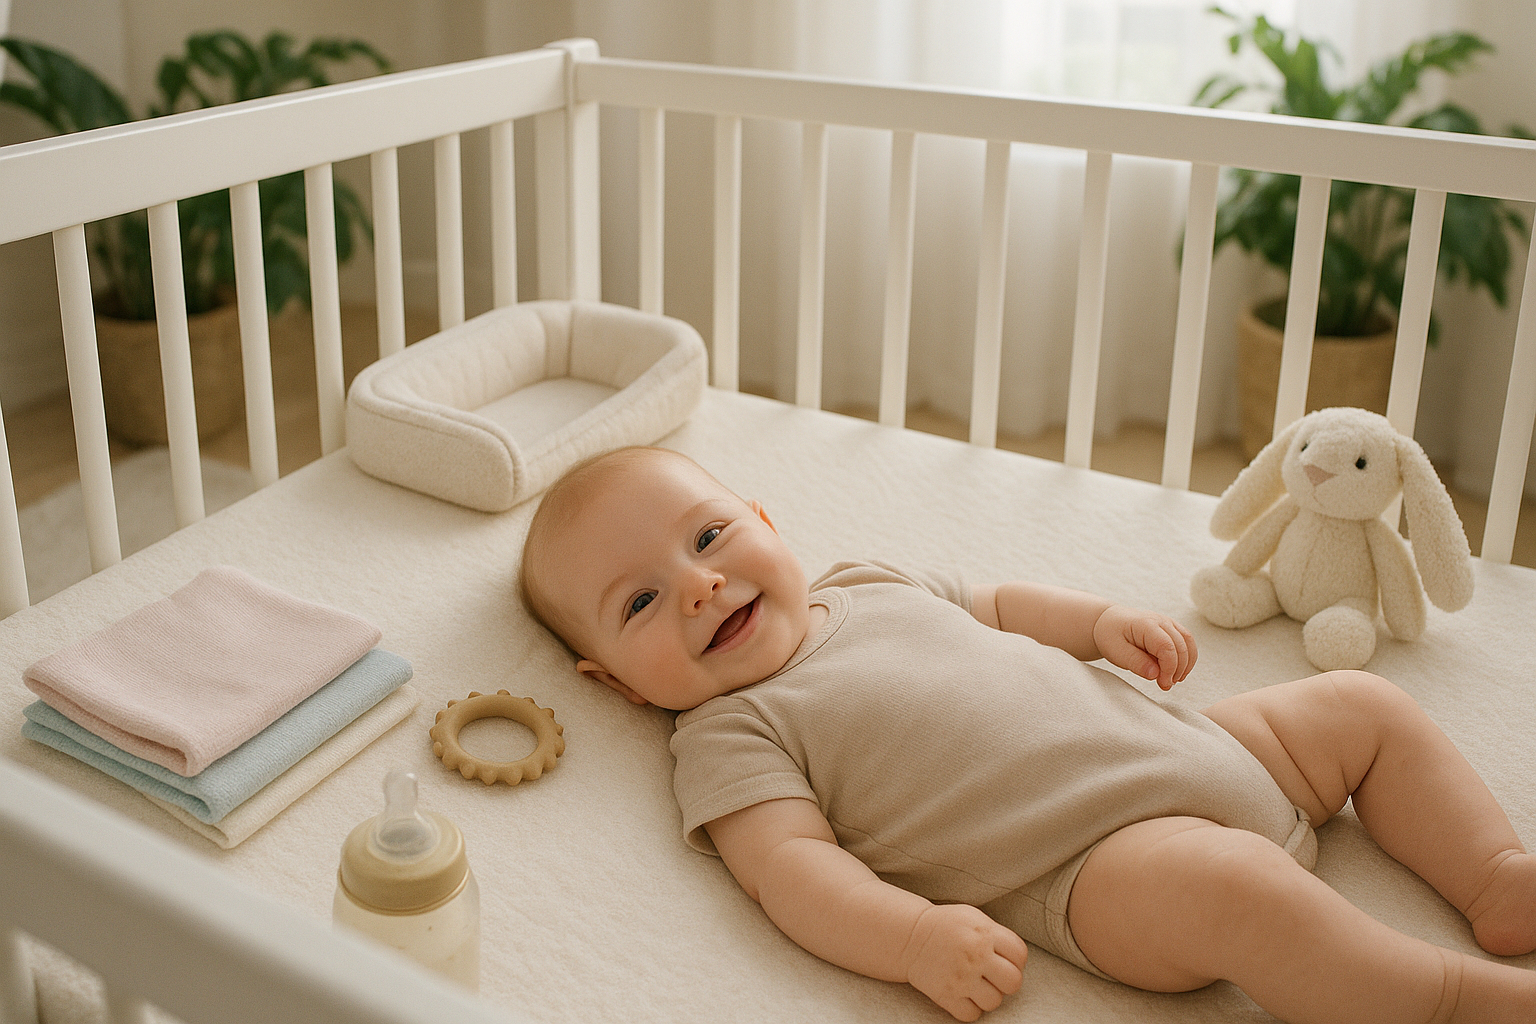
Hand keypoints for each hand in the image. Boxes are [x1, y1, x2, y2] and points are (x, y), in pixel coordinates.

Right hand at [900, 904, 1027, 1020]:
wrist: (910, 936)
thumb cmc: (946, 926)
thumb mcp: (974, 917)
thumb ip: (997, 934)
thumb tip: (1018, 958)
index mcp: (984, 933)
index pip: (1020, 955)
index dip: (1016, 960)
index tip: (1004, 959)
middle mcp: (975, 955)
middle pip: (1013, 982)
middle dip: (1007, 981)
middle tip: (994, 976)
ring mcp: (961, 977)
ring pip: (994, 1002)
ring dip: (988, 996)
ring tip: (977, 985)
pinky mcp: (946, 995)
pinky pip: (972, 1014)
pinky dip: (970, 1008)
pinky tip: (964, 994)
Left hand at [1093, 605, 1196, 690]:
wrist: (1109, 622)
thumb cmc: (1111, 636)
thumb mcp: (1116, 652)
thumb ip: (1135, 663)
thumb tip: (1155, 674)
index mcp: (1145, 624)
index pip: (1166, 647)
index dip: (1169, 668)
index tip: (1163, 683)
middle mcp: (1161, 620)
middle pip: (1181, 646)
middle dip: (1177, 670)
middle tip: (1165, 685)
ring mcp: (1168, 623)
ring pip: (1189, 643)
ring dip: (1185, 665)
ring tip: (1172, 680)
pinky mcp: (1172, 628)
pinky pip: (1188, 642)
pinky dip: (1187, 659)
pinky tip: (1177, 672)